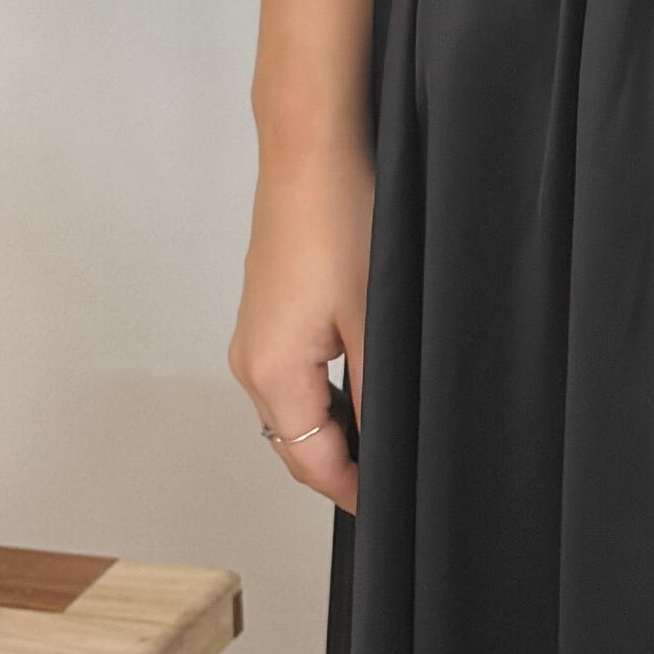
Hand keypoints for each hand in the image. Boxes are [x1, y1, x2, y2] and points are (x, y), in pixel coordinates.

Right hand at [229, 140, 370, 516]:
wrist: (310, 147)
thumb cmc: (339, 218)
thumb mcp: (373, 318)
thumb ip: (378, 393)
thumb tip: (388, 449)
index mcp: (271, 374)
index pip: (311, 463)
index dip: (353, 492)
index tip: (394, 506)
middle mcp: (250, 361)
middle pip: (298, 443)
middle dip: (345, 466)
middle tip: (402, 475)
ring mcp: (254, 336)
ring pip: (296, 411)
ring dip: (338, 428)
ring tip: (394, 428)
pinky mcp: (266, 313)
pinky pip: (292, 376)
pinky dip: (327, 393)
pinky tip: (368, 379)